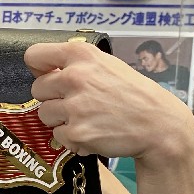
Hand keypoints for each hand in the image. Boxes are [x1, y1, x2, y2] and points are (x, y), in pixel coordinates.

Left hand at [24, 40, 193, 161]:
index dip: (38, 68)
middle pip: (37, 89)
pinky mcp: (76, 132)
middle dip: (52, 98)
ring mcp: (75, 106)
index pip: (34, 55)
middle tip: (76, 103)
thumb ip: (76, 65)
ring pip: (44, 114)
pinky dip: (73, 138)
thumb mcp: (107, 65)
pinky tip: (94, 132)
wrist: (159, 126)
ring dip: (61, 120)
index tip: (48, 75)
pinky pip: (59, 136)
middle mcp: (75, 77)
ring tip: (88, 118)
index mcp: (81, 55)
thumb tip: (43, 70)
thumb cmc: (134, 95)